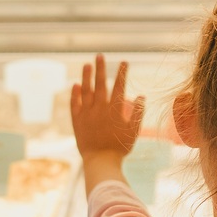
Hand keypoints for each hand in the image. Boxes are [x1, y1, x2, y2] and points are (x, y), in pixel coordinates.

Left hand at [71, 55, 144, 176]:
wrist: (100, 161)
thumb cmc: (119, 147)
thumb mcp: (133, 131)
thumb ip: (137, 113)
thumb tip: (142, 96)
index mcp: (114, 110)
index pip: (119, 86)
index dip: (122, 73)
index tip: (124, 62)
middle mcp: (99, 108)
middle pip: (100, 84)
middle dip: (101, 68)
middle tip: (99, 55)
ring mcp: (87, 114)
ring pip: (85, 91)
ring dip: (86, 77)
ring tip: (86, 65)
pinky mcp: (77, 121)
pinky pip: (74, 104)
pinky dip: (74, 94)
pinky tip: (75, 85)